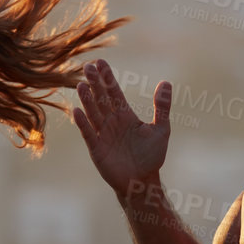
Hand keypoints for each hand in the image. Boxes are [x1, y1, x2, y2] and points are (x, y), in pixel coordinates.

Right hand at [69, 59, 171, 199]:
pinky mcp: (97, 149)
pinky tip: (77, 111)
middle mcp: (111, 122)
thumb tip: (166, 82)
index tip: (99, 62)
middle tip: (87, 67)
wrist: (142, 181)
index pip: (113, 92)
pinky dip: (82, 123)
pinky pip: (88, 133)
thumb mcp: (161, 129)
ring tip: (81, 85)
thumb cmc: (152, 156)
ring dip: (87, 100)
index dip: (107, 78)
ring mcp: (102, 134)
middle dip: (95, 84)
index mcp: (125, 115)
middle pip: (101, 99)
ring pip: (93, 113)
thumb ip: (161, 107)